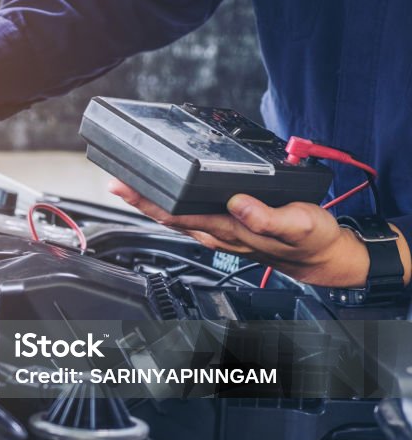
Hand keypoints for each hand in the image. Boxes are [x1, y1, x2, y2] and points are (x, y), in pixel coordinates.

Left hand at [108, 179, 382, 286]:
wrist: (323, 257)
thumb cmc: (313, 240)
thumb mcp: (299, 225)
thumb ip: (267, 217)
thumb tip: (237, 202)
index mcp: (231, 229)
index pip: (181, 215)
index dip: (151, 201)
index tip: (129, 186)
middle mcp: (220, 233)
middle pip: (171, 217)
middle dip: (141, 200)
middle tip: (115, 182)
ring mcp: (221, 232)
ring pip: (178, 218)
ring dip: (153, 204)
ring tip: (130, 186)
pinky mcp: (228, 228)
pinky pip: (192, 218)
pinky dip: (173, 206)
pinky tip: (164, 197)